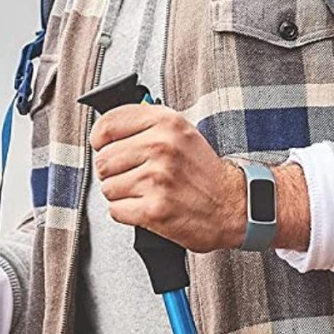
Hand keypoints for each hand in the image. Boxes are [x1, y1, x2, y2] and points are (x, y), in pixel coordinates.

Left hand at [91, 104, 245, 251]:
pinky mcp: (154, 209)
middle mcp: (161, 146)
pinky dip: (127, 212)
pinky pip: (116, 210)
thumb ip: (146, 124)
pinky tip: (147, 205)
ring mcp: (157, 178)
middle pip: (103, 160)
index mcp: (166, 122)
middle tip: (135, 173)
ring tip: (146, 190)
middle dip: (113, 171)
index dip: (101, 139)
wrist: (232, 205)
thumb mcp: (181, 131)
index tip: (106, 146)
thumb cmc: (204, 171)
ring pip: (107, 187)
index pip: (107, 125)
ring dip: (122, 193)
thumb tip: (107, 129)